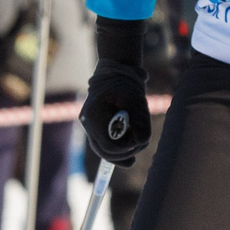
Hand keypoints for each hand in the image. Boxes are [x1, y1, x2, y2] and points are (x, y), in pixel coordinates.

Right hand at [81, 16, 151, 162]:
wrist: (115, 74)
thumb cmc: (126, 85)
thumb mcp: (136, 100)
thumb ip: (140, 121)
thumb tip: (141, 142)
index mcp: (94, 116)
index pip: (108, 144)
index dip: (125, 148)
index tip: (139, 141)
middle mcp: (88, 124)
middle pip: (105, 151)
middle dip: (125, 152)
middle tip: (141, 144)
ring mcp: (90, 127)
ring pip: (105, 151)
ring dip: (123, 152)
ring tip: (139, 143)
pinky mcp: (96, 128)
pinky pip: (105, 145)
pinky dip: (118, 150)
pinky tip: (131, 154)